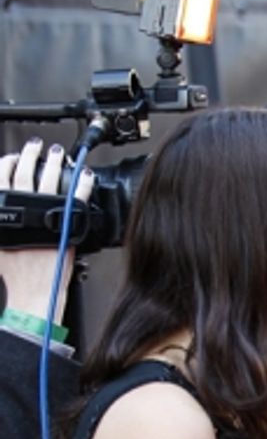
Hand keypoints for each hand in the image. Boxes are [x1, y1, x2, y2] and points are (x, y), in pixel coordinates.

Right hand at [0, 137, 93, 317]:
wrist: (34, 292)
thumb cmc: (16, 274)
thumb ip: (0, 219)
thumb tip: (1, 205)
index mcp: (1, 213)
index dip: (6, 162)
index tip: (12, 156)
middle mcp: (21, 211)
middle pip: (24, 173)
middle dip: (29, 155)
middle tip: (35, 146)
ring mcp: (43, 216)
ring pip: (49, 180)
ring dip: (54, 163)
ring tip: (59, 154)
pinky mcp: (66, 224)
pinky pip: (77, 197)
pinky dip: (82, 183)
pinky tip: (86, 176)